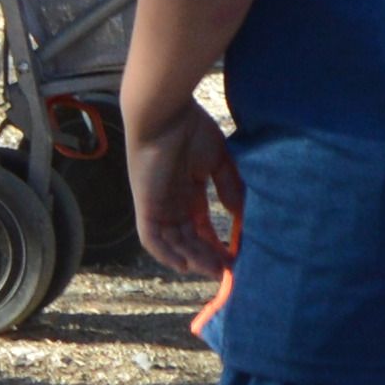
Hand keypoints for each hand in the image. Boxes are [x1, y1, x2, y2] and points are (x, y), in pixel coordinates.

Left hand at [126, 91, 243, 279]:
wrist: (163, 113)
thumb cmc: (190, 129)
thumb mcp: (218, 160)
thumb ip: (229, 186)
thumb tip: (238, 212)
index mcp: (187, 191)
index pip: (201, 226)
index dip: (216, 243)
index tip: (236, 256)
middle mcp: (171, 203)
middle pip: (189, 239)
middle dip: (208, 256)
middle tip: (230, 271)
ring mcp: (158, 206)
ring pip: (174, 243)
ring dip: (193, 259)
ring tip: (215, 271)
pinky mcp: (146, 207)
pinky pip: (153, 239)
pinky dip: (166, 254)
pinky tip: (185, 266)